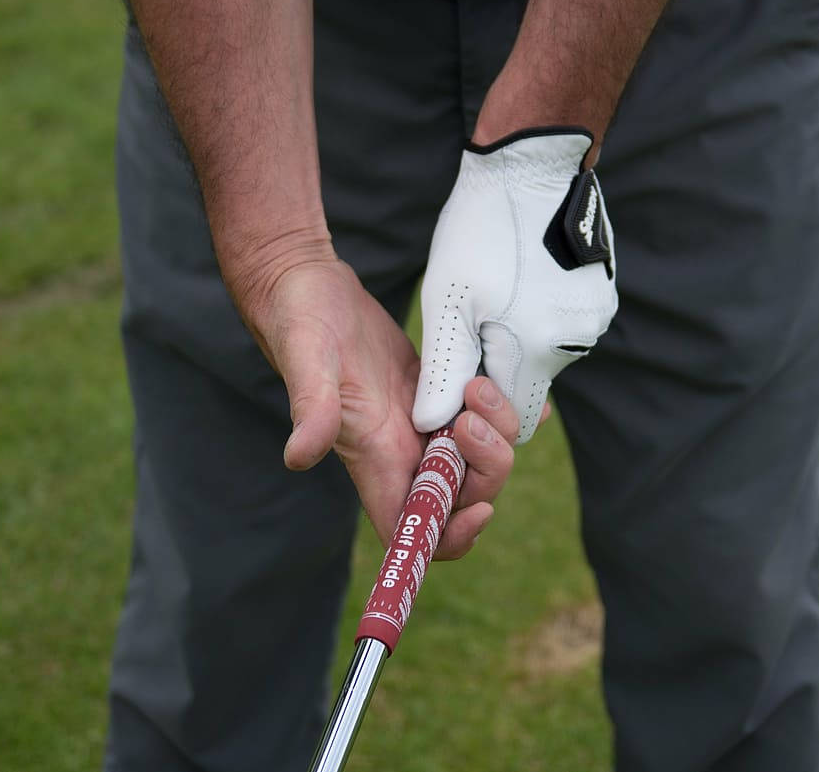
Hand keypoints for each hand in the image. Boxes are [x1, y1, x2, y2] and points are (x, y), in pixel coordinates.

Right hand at [234, 256, 520, 557]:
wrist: (306, 282)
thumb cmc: (299, 318)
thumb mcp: (307, 356)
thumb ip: (310, 406)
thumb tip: (298, 457)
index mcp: (373, 455)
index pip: (412, 529)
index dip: (450, 537)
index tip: (479, 508)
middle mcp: (401, 445)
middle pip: (463, 493)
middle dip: (488, 466)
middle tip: (473, 410)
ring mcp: (421, 416)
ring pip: (479, 454)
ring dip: (499, 430)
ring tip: (480, 382)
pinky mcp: (435, 386)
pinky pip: (484, 413)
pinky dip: (510, 409)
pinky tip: (520, 390)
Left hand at [412, 128, 617, 443]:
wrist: (532, 163)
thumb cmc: (483, 229)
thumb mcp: (449, 301)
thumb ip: (445, 370)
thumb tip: (431, 428)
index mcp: (538, 350)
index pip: (513, 416)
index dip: (482, 408)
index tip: (458, 377)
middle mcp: (577, 341)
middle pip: (528, 379)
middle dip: (495, 362)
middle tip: (469, 315)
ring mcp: (595, 315)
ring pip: (544, 347)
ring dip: (515, 332)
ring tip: (492, 282)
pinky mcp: (601, 292)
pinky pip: (562, 319)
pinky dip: (537, 308)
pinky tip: (518, 270)